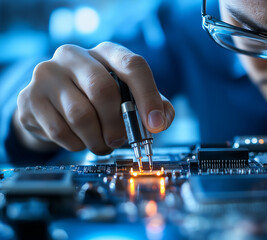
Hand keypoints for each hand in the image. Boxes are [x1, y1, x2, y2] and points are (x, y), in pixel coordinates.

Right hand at [15, 42, 174, 154]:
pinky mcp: (30, 98)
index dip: (148, 97)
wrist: (51, 103)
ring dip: (97, 139)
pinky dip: (76, 144)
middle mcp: (74, 55)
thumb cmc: (97, 98)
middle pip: (103, 90)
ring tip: (102, 143)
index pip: (133, 65)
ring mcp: (48, 74)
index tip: (155, 124)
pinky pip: (60, 131)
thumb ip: (152, 105)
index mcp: (106, 52)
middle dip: (117, 124)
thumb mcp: (128, 95)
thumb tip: (162, 120)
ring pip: (80, 115)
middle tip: (120, 140)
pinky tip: (80, 140)